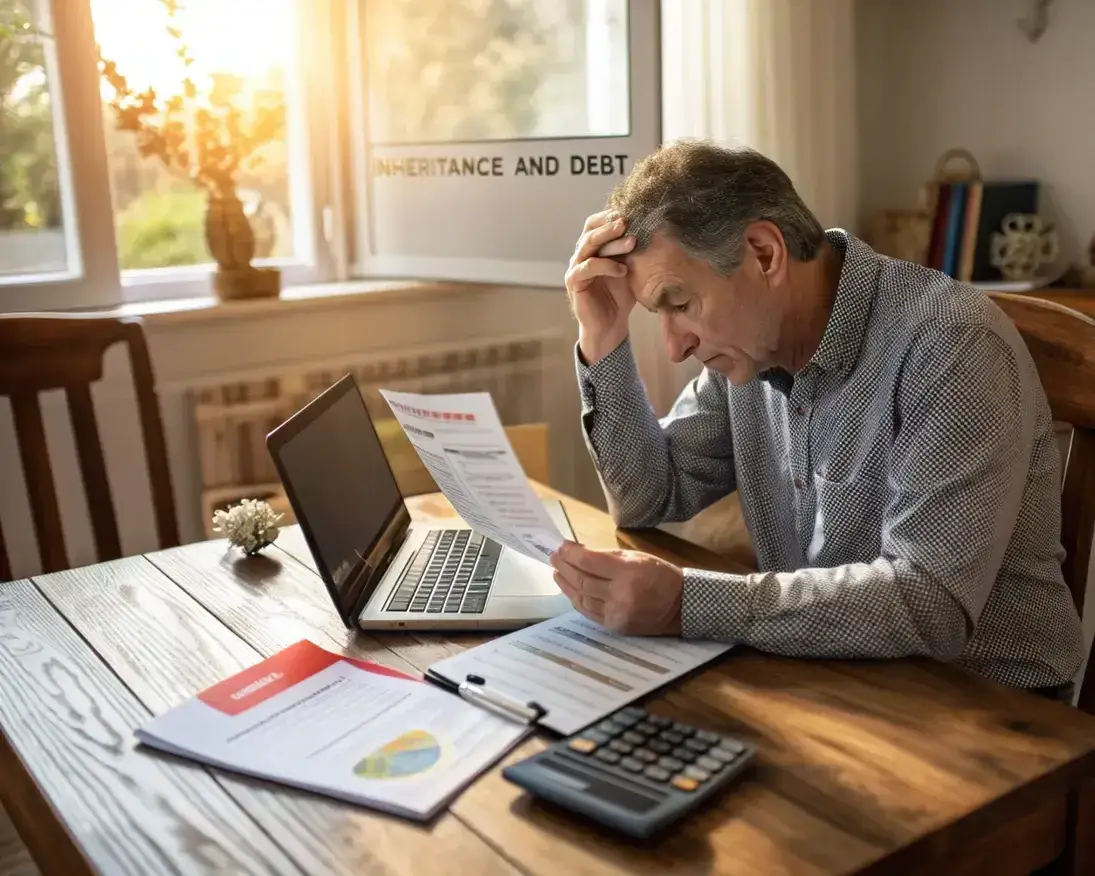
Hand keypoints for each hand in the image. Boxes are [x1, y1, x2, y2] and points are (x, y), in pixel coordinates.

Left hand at [550, 541, 683, 635]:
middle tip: (554, 557)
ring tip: (557, 572)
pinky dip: (576, 600)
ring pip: (582, 598)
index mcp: (627, 572)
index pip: (590, 562)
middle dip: (564, 567)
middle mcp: (620, 594)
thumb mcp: (636, 557)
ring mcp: (616, 613)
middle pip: (582, 580)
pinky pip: (588, 612)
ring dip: (566, 584)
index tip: (561, 546)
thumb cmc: (658, 575)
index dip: (571, 554)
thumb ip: (606, 556)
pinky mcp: (614, 626)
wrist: (679, 606)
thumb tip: (579, 552)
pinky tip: (570, 591)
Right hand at [566, 210, 637, 364]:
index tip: (630, 212)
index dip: (609, 216)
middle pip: (591, 231)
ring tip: (632, 242)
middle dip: (611, 225)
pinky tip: (623, 270)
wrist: (610, 324)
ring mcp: (575, 266)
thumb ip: (634, 251)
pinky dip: (606, 266)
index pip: (595, 223)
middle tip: (628, 221)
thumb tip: (655, 228)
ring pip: (589, 245)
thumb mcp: (631, 269)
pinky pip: (587, 267)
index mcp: (593, 247)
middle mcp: (581, 253)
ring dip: (611, 242)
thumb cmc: (621, 295)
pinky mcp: (574, 282)